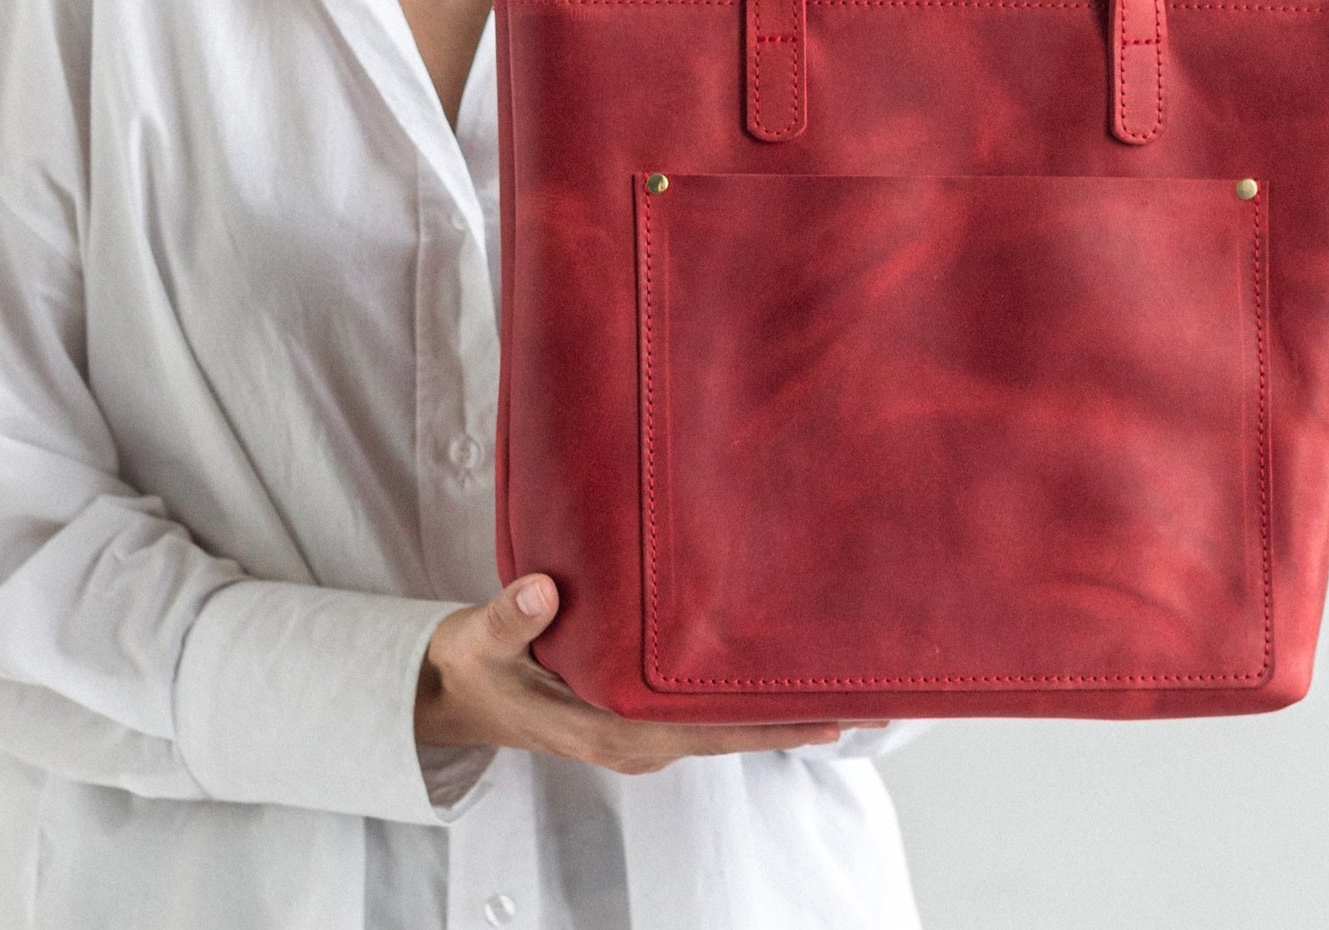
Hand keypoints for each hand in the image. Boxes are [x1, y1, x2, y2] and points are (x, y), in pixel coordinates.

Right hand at [415, 574, 884, 772]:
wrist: (457, 693)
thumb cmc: (475, 666)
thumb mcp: (479, 642)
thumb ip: (509, 617)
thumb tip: (545, 589)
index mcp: (608, 729)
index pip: (705, 729)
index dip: (768, 723)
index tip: (828, 713)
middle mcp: (638, 739)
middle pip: (733, 732)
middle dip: (798, 715)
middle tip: (871, 694)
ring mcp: (642, 731)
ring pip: (726, 723)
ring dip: (780, 705)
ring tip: (844, 677)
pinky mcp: (640, 715)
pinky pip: (706, 710)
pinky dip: (746, 695)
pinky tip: (777, 668)